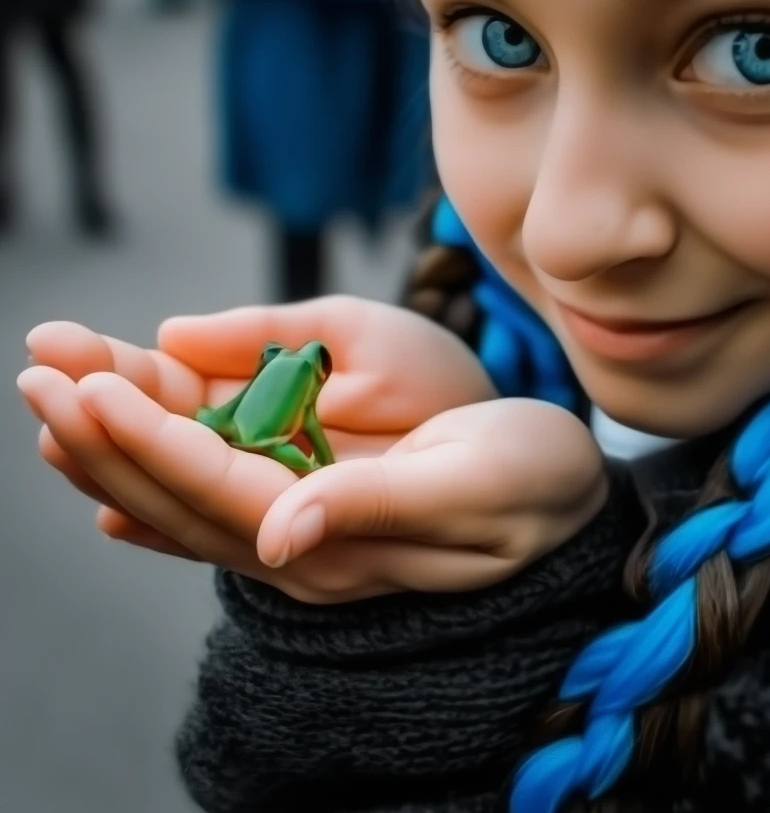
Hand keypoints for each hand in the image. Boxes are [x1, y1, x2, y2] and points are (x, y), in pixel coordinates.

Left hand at [20, 296, 497, 556]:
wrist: (566, 496)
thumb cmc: (534, 484)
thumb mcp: (472, 486)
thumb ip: (375, 507)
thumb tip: (279, 535)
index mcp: (339, 544)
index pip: (219, 491)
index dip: (148, 439)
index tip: (86, 386)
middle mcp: (306, 549)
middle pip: (180, 496)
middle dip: (105, 436)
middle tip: (40, 370)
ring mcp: (305, 531)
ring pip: (187, 495)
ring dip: (117, 447)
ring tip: (55, 394)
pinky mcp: (315, 507)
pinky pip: (218, 498)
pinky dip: (160, 476)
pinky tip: (111, 485)